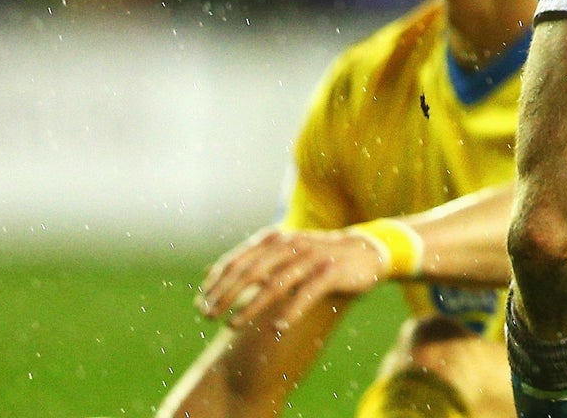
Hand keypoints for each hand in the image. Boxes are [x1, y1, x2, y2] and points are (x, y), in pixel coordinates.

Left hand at [195, 226, 389, 332]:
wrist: (366, 249)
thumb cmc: (316, 256)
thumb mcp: (281, 252)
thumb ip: (250, 262)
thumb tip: (209, 274)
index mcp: (275, 239)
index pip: (237, 260)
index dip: (216, 283)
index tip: (200, 305)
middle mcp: (291, 245)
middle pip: (251, 271)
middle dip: (226, 295)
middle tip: (208, 317)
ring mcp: (312, 257)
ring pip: (276, 283)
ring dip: (251, 306)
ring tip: (232, 325)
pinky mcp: (332, 271)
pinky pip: (308, 292)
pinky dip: (292, 309)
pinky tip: (277, 326)